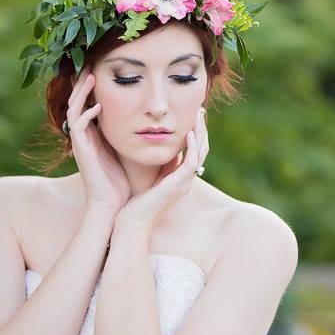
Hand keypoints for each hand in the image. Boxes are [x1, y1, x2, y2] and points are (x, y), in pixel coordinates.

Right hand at [66, 67, 130, 212]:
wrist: (112, 204)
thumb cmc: (123, 179)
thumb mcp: (127, 148)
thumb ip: (131, 132)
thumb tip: (150, 116)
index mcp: (94, 133)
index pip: (88, 102)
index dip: (92, 86)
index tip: (102, 68)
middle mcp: (84, 135)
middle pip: (77, 101)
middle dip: (82, 82)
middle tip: (90, 64)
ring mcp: (80, 142)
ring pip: (73, 109)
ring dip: (81, 92)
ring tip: (91, 76)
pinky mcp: (80, 150)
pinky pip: (77, 127)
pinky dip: (86, 114)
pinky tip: (97, 106)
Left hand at [115, 106, 208, 232]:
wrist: (132, 223)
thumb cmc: (136, 204)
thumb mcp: (152, 180)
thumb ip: (162, 167)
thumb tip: (167, 151)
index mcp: (181, 180)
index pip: (195, 153)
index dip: (196, 135)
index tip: (192, 118)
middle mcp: (186, 181)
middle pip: (202, 151)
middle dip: (202, 130)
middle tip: (200, 112)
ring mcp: (184, 184)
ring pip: (201, 154)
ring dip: (200, 134)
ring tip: (198, 117)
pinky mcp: (178, 185)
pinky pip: (192, 162)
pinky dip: (192, 146)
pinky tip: (188, 133)